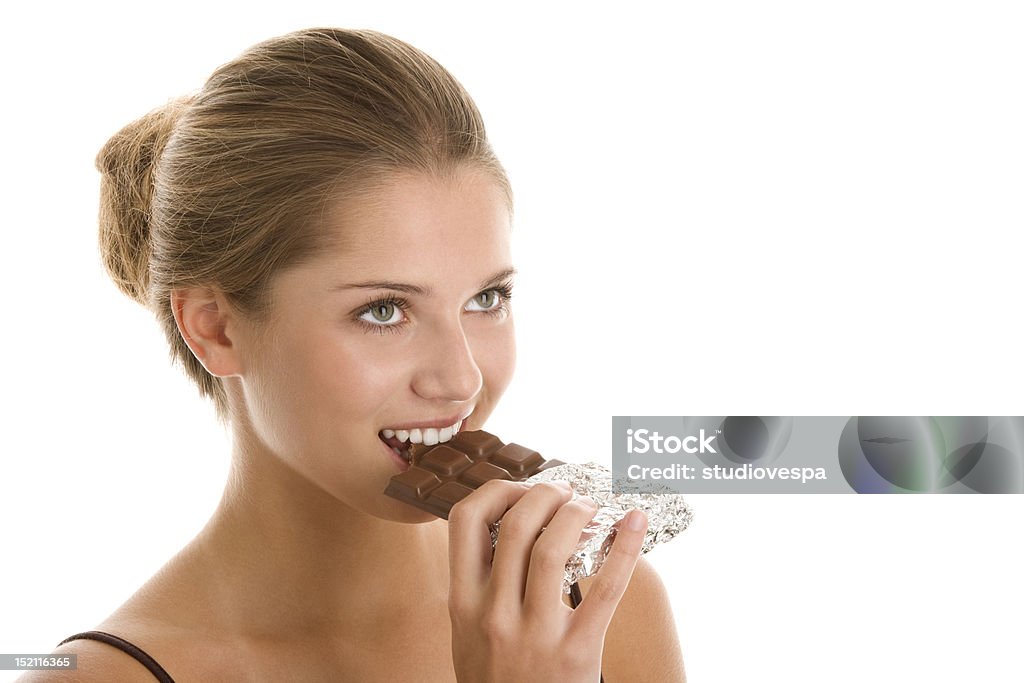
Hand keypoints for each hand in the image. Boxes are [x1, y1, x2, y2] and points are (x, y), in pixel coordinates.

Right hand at [447, 479, 648, 681]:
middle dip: (544, 493)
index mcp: (462, 604)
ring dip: (575, 513)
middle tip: (564, 490)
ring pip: (552, 548)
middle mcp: (493, 614)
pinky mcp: (577, 653)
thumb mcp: (467, 635)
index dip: (495, 490)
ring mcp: (534, 634)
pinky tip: (635, 521)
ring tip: (588, 506)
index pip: (464, 521)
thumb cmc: (496, 681)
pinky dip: (624, 548)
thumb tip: (507, 524)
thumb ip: (478, 587)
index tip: (520, 488)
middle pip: (515, 525)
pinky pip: (605, 590)